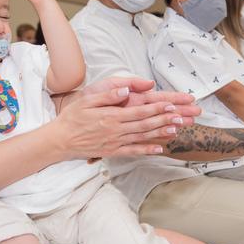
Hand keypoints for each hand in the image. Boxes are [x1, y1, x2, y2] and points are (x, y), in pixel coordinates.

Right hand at [54, 77, 198, 157]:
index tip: (172, 104)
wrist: (60, 140)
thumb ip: (108, 96)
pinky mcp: (112, 152)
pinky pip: (133, 151)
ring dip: (160, 133)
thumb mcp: (87, 100)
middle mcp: (115, 130)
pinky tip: (160, 148)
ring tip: (176, 129)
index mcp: (111, 116)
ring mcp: (115, 142)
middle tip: (182, 116)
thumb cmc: (72, 118)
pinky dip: (147, 150)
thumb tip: (126, 91)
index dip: (157, 108)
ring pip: (142, 137)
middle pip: (145, 125)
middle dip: (165, 119)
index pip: (139, 111)